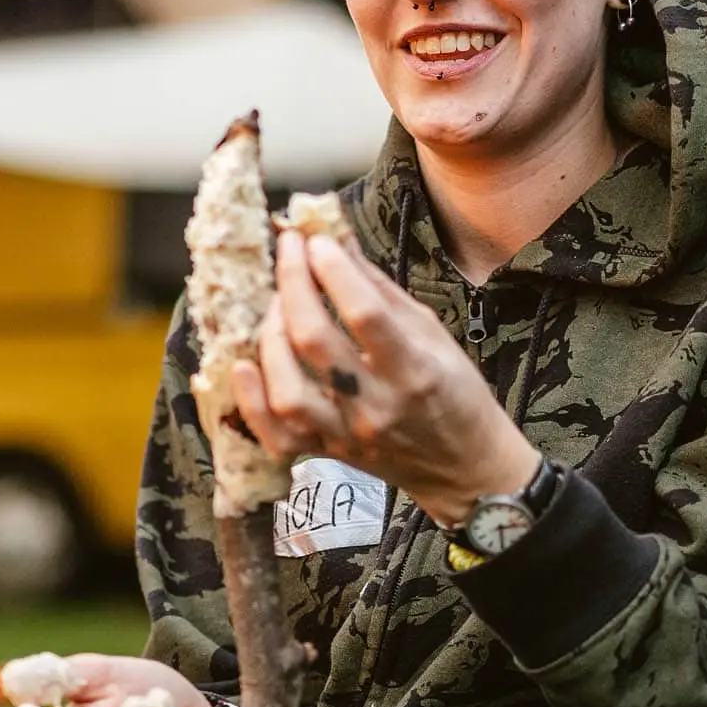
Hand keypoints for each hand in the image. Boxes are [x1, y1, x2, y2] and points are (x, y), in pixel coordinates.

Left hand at [230, 230, 539, 525]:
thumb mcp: (431, 333)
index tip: (317, 239)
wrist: (464, 467)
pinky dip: (251, 401)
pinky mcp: (327, 453)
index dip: (334, 271)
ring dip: (271, 337)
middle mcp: (378, 405)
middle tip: (290, 250)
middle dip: (294, 284)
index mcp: (416, 370)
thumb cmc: (454, 392)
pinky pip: (277, 437)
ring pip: (289, 392)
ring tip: (275, 304)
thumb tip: (338, 241)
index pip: (365, 314)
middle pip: (315, 342)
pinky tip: (243, 366)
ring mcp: (347, 434)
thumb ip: (380, 290)